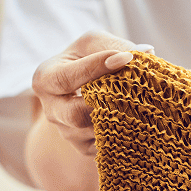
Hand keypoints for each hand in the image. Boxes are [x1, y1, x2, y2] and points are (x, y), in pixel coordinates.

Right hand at [32, 30, 152, 155]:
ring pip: (95, 132)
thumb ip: (113, 46)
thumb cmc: (86, 58)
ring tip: (144, 101)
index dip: (97, 68)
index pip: (67, 78)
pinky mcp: (84, 147)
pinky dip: (125, 131)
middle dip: (108, 103)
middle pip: (76, 116)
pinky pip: (106, 144)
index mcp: (45, 79)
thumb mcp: (93, 43)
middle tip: (134, 89)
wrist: (83, 86)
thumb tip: (145, 52)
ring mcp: (67, 132)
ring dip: (122, 118)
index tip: (127, 58)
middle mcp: (51, 110)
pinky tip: (138, 116)